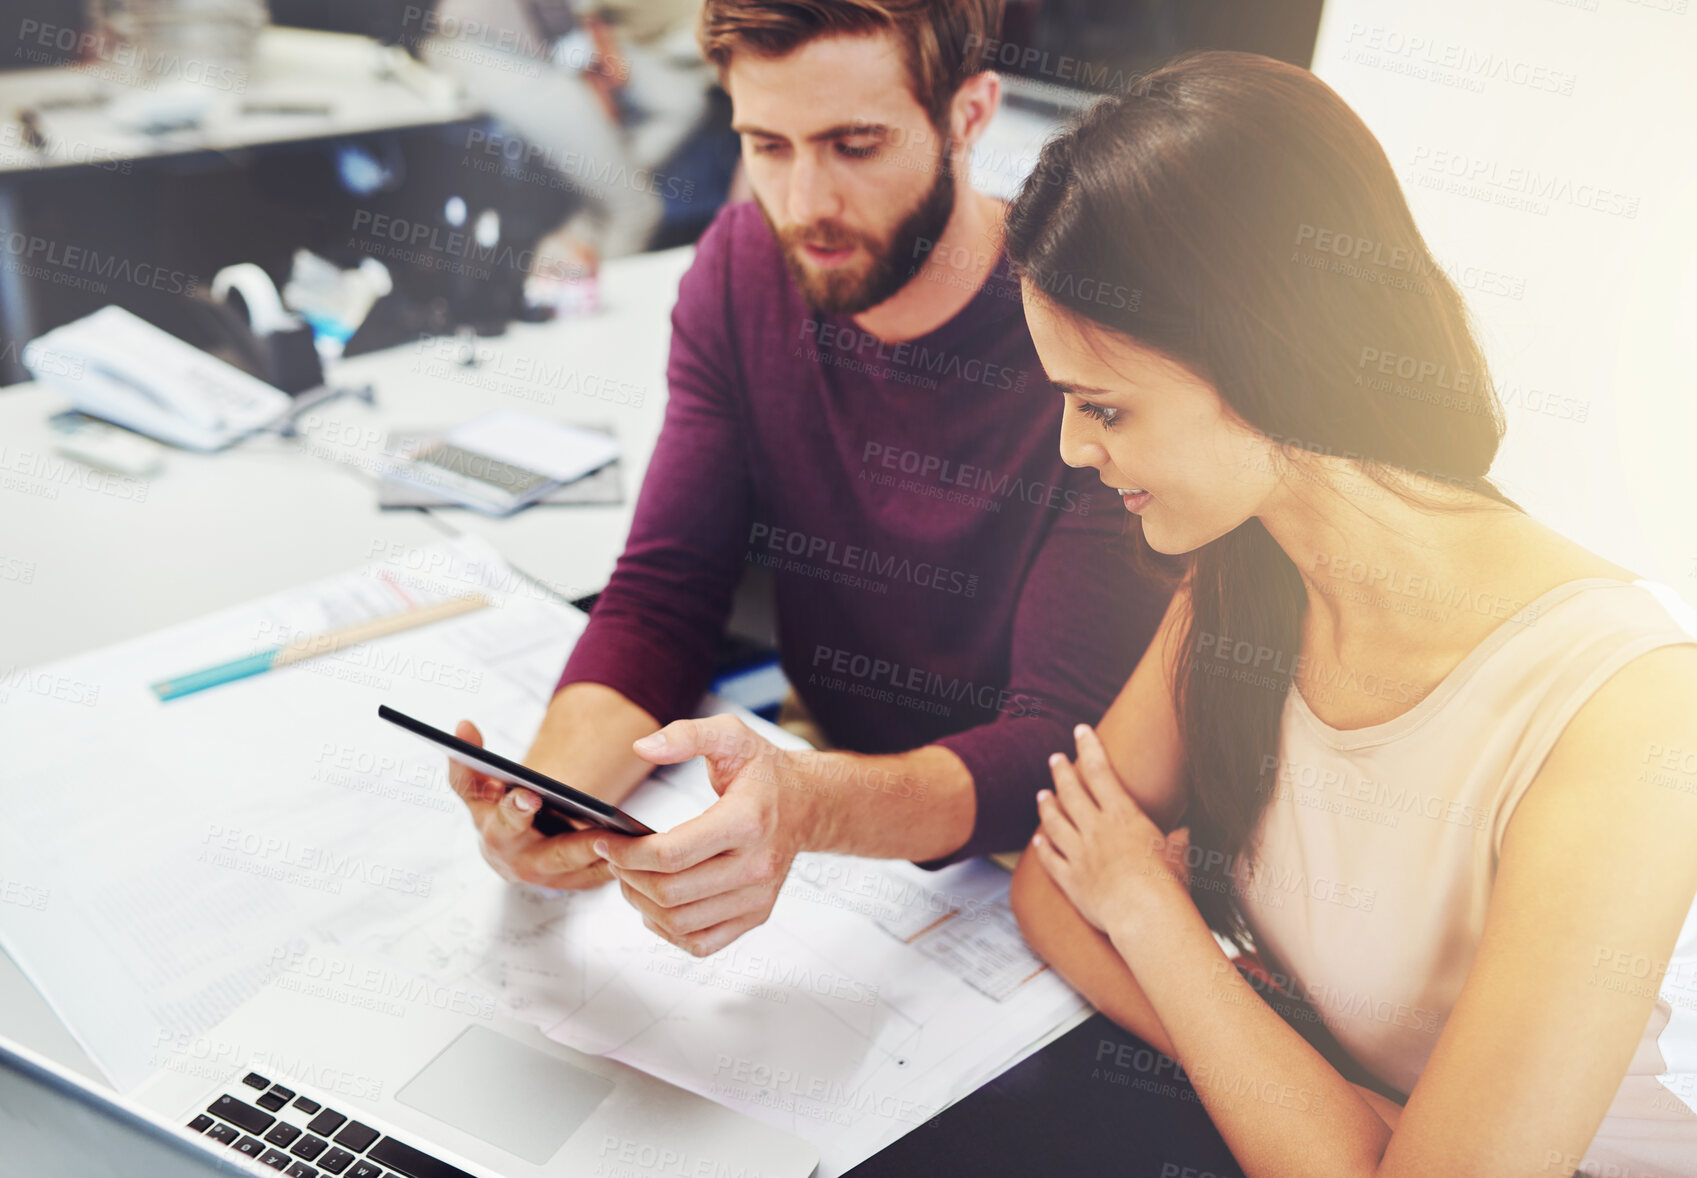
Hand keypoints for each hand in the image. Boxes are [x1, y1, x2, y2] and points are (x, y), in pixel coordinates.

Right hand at [447, 720, 611, 890]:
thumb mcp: (481, 788)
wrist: (514, 848)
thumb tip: (462, 725)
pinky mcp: (573, 884)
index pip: (503, 820)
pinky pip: (599, 876)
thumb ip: (470, 761)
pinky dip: (617, 863)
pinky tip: (637, 844)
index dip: (514, 808)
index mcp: (493, 832)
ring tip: (627, 835)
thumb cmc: (499, 810)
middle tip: (599, 832)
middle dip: (575, 843)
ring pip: (582, 867)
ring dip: (603, 854)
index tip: (530, 794)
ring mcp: (547, 878)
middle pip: (551, 854)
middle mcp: (518, 861)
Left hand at [593, 715, 814, 956]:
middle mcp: (757, 865)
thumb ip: (686, 735)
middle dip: (628, 877)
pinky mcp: (756, 914)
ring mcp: (758, 896)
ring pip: (680, 923)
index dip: (627, 851)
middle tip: (613, 858)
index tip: (607, 839)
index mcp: (747, 820)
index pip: (672, 853)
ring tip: (630, 878)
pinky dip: (669, 931)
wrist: (807, 804)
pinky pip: (701, 943)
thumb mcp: (730, 735)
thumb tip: (643, 747)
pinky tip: (657, 904)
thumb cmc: (763, 772)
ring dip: (642, 904)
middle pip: (671, 892)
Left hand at [1031, 724, 1191, 935]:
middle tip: (1055, 758)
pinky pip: (1050, 860)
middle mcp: (1097, 830)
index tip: (1080, 731)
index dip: (1089, 748)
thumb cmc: (1168, 885)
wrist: (1145, 915)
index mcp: (1124, 817)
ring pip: (1055, 822)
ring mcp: (1080, 855)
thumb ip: (1178, 841)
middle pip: (1071, 792)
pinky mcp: (1071, 881)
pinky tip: (1037, 841)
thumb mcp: (1178, 856)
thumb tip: (1186, 833)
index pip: (1102, 772)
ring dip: (1047, 806)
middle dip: (1061, 771)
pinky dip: (1042, 848)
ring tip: (1041, 794)